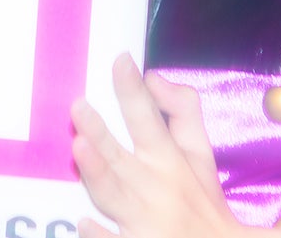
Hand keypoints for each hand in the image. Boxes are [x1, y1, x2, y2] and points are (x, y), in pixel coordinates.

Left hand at [69, 54, 245, 237]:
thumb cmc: (201, 203)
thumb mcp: (200, 155)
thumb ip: (182, 113)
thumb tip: (155, 77)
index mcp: (169, 161)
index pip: (148, 118)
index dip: (133, 90)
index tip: (121, 60)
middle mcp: (153, 188)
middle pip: (120, 156)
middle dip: (101, 132)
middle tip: (78, 105)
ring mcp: (142, 222)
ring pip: (112, 196)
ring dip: (97, 173)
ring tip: (78, 147)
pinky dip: (99, 235)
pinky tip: (82, 223)